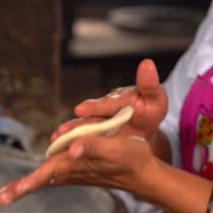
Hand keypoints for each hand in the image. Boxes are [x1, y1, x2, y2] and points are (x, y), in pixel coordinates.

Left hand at [0, 135, 157, 205]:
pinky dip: (43, 178)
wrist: (144, 173)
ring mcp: (77, 173)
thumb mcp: (115, 148)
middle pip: (43, 180)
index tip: (10, 194)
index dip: (29, 182)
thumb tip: (72, 149)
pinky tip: (38, 180)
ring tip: (10, 192)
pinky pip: (57, 176)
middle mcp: (74, 171)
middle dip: (22, 187)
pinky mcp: (82, 170)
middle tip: (2, 197)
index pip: (48, 173)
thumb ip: (93, 146)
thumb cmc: (132, 158)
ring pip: (49, 179)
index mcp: (77, 164)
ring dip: (29, 184)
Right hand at [51, 59, 167, 141]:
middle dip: (75, 125)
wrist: (143, 124)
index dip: (94, 107)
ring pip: (82, 129)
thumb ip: (150, 85)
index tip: (79, 109)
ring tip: (56, 140)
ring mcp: (97, 122)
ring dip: (69, 135)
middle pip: (88, 118)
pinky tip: (58, 150)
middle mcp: (103, 109)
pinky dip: (71, 144)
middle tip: (62, 130)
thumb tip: (147, 63)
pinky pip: (82, 138)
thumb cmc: (150, 109)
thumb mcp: (156, 99)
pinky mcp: (94, 133)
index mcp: (118, 100)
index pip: (106, 103)